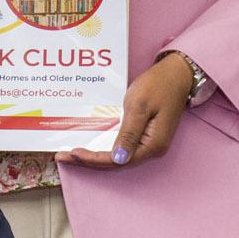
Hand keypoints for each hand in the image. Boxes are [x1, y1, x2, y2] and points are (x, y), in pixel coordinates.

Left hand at [60, 48, 195, 168]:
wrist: (175, 74)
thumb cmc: (158, 86)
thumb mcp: (139, 106)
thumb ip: (129, 133)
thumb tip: (118, 159)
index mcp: (152, 145)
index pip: (117, 161)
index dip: (92, 159)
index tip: (72, 154)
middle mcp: (151, 149)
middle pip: (115, 163)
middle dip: (88, 161)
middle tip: (62, 157)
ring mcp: (149, 144)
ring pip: (117, 157)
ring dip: (94, 157)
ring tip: (71, 155)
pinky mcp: (145, 136)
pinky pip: (121, 147)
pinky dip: (104, 148)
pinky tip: (90, 145)